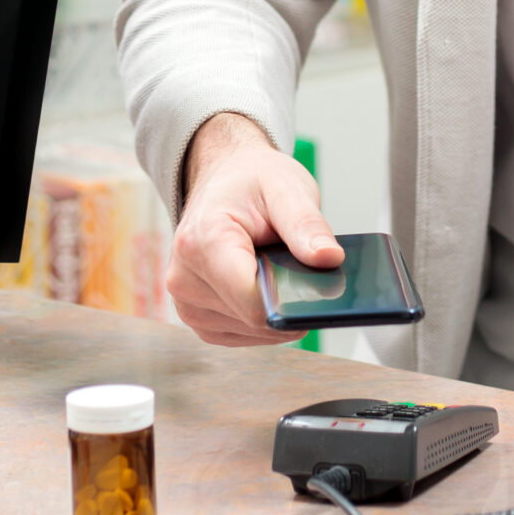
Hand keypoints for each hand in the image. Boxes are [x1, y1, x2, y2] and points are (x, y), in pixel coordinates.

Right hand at [166, 112, 342, 346]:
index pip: (252, 299)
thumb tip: (329, 259)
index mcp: (202, 241)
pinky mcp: (197, 318)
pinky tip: (268, 286)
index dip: (292, 297)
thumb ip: (307, 224)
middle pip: (255, 318)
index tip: (316, 280)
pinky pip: (243, 334)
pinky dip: (264, 318)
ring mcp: (187, 303)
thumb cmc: (250, 181)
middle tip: (297, 264)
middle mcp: (184, 278)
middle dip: (288, 299)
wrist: (224, 180)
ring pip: (252, 331)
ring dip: (276, 310)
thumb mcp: (286, 187)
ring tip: (275, 269)